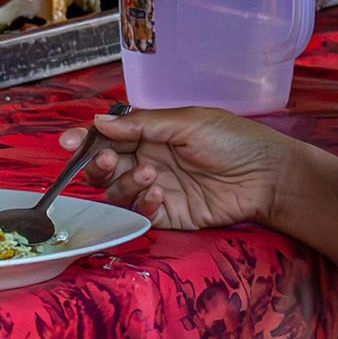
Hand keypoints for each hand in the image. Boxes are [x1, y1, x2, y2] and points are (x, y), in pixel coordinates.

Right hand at [65, 106, 297, 230]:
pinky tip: (158, 196)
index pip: (107, 136)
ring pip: (116, 193)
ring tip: (151, 175)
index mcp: (149, 134)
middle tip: (109, 158)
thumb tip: (99, 122)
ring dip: (124, 184)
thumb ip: (142, 125)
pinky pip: (139, 215)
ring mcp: (156, 189)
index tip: (68, 142)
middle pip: (103, 167)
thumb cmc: (233, 139)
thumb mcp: (187, 122)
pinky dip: (140, 206)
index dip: (85, 139)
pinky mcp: (169, 216)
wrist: (269, 176)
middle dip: (98, 164)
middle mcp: (147, 160)